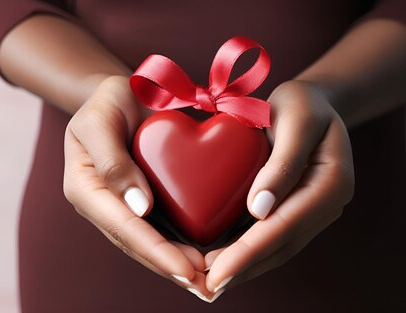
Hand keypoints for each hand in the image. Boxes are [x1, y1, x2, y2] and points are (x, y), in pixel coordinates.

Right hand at [63, 75, 217, 299]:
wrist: (119, 95)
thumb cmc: (107, 101)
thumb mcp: (100, 120)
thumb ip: (112, 161)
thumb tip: (139, 207)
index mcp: (85, 187)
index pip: (122, 225)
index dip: (155, 249)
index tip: (186, 269)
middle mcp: (100, 204)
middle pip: (135, 243)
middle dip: (169, 267)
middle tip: (206, 285)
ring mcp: (118, 205)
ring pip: (146, 243)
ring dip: (175, 264)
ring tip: (207, 282)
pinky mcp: (137, 201)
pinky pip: (157, 228)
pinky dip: (178, 246)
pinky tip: (202, 258)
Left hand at [203, 80, 354, 299]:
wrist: (311, 102)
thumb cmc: (301, 103)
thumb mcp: (295, 118)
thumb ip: (282, 163)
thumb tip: (259, 210)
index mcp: (331, 183)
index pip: (284, 225)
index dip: (249, 251)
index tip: (217, 271)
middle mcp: (326, 204)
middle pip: (281, 245)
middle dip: (243, 268)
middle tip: (206, 286)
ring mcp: (313, 210)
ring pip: (277, 248)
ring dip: (245, 267)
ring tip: (210, 282)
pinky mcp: (297, 210)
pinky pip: (272, 237)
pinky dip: (248, 252)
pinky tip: (222, 261)